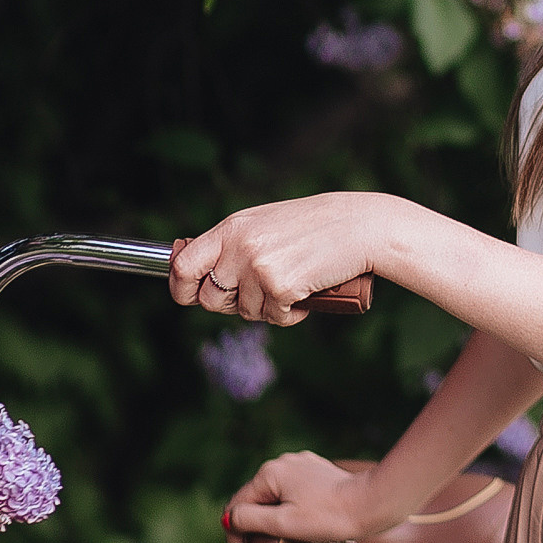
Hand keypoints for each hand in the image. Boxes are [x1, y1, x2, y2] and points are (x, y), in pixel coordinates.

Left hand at [169, 192, 402, 324]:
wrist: (361, 226)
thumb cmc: (315, 225)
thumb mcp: (264, 224)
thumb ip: (230, 243)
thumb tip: (184, 262)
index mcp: (232, 228)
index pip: (183, 265)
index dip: (181, 287)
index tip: (190, 295)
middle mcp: (240, 246)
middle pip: (210, 299)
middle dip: (232, 304)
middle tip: (260, 289)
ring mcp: (259, 267)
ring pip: (246, 313)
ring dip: (268, 307)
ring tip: (293, 282)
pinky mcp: (281, 287)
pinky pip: (275, 318)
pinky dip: (292, 314)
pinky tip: (306, 293)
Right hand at [221, 452, 393, 542]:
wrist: (372, 503)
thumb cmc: (330, 516)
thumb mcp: (284, 522)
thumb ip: (250, 519)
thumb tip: (228, 519)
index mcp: (269, 474)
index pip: (236, 512)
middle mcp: (282, 465)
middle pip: (253, 508)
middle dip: (252, 541)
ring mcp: (300, 469)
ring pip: (272, 505)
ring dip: (269, 533)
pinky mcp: (315, 476)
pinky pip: (290, 500)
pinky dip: (286, 521)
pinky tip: (293, 540)